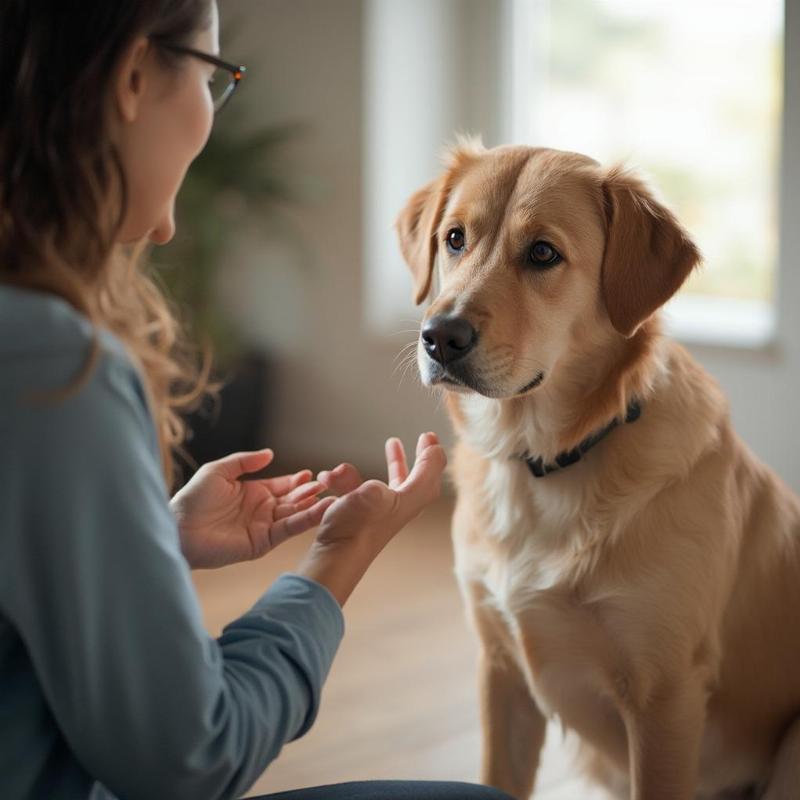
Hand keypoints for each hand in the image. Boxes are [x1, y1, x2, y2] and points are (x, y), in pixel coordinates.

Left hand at [170, 449, 334, 568]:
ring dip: (312, 506)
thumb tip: (270, 453)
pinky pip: (288, 530)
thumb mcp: (219, 471)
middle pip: (292, 500)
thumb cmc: (193, 499)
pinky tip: (320, 511)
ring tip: (331, 497)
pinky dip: (306, 520)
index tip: (311, 473)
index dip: (296, 480)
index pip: (281, 485)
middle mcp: (261, 510)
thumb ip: (245, 462)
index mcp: (252, 492)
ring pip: (294, 515)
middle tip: (327, 484)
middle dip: (309, 492)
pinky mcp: (263, 543)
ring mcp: (263, 527)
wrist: (179, 528)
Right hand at [297, 432, 446, 604]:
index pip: (432, 470)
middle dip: (422, 458)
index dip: (433, 452)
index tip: (429, 436)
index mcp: (412, 499)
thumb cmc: (357, 527)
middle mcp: (401, 506)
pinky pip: (364, 490)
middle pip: (420, 478)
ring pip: (395, 482)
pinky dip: (350, 478)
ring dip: (394, 463)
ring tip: (392, 443)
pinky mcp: (363, 517)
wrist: (337, 556)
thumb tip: (394, 477)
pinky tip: (331, 475)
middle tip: (425, 439)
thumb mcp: (376, 495)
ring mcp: (382, 513)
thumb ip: (400, 477)